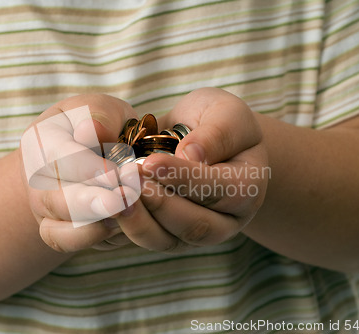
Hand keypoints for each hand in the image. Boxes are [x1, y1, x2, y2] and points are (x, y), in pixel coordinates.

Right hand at [19, 94, 138, 251]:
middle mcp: (36, 182)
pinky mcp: (61, 234)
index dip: (88, 168)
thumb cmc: (93, 126)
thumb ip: (99, 114)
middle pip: (55, 200)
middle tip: (122, 200)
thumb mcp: (98, 108)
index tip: (115, 173)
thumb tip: (92, 131)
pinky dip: (94, 239)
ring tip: (125, 213)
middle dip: (90, 203)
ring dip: (93, 226)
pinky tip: (123, 226)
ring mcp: (46, 212)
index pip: (60, 157)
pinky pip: (70, 245)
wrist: (79, 156)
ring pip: (58, 231)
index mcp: (42, 142)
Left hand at [116, 88, 268, 251]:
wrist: (200, 141)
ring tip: (115, 194)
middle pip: (196, 226)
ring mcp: (197, 234)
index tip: (152, 162)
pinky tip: (109, 205)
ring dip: (139, 220)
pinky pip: (149, 239)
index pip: (222, 190)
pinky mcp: (171, 237)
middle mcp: (227, 219)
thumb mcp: (225, 113)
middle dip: (159, 204)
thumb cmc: (216, 122)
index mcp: (248, 187)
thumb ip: (217, 133)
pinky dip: (127, 225)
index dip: (186, 179)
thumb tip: (192, 156)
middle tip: (128, 180)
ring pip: (169, 240)